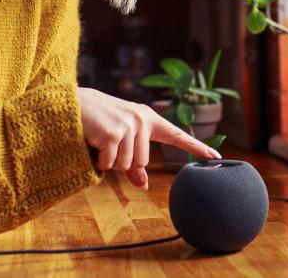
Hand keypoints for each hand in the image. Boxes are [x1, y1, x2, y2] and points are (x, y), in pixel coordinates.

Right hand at [77, 87, 221, 188]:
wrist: (71, 103)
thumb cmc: (97, 121)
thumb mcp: (119, 138)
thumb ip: (133, 162)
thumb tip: (143, 184)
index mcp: (147, 118)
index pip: (177, 135)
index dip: (197, 148)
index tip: (216, 157)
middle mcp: (142, 120)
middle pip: (142, 162)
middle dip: (122, 161)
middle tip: (107, 142)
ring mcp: (129, 126)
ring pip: (126, 165)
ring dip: (109, 161)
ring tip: (99, 140)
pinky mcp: (114, 134)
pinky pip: (111, 164)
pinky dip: (99, 161)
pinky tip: (93, 143)